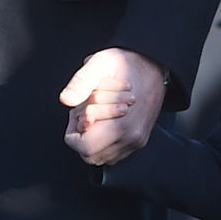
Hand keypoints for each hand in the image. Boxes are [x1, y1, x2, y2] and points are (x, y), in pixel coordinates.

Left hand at [58, 47, 170, 166]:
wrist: (154, 65)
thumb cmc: (128, 63)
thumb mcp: (101, 63)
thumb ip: (81, 82)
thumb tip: (66, 100)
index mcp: (122, 123)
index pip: (85, 147)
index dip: (74, 133)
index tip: (77, 115)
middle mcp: (131, 137)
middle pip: (91, 155)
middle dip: (82, 136)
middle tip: (84, 115)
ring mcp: (136, 141)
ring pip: (102, 156)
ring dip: (93, 139)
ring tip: (95, 116)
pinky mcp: (139, 140)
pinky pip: (114, 153)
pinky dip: (104, 141)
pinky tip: (105, 121)